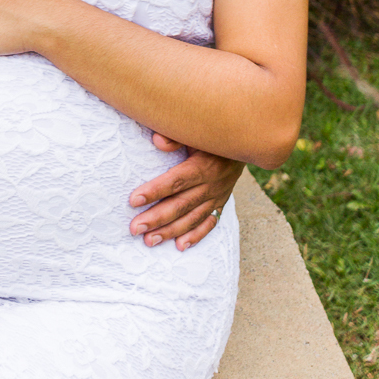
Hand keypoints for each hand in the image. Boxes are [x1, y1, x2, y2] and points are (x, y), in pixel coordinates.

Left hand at [128, 141, 243, 249]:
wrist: (245, 143)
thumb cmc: (212, 135)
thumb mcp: (197, 132)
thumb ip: (176, 136)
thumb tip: (157, 141)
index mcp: (202, 166)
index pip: (176, 181)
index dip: (155, 191)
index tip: (133, 200)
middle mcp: (210, 185)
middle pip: (181, 205)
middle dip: (157, 218)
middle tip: (135, 228)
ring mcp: (216, 197)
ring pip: (192, 218)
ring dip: (171, 231)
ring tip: (149, 241)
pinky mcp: (221, 204)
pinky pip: (209, 223)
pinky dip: (196, 236)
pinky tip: (180, 246)